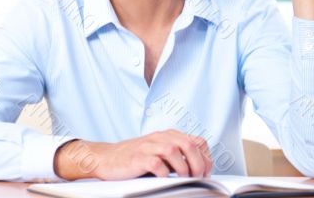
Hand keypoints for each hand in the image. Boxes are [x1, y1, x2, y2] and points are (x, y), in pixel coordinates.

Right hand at [54, 129, 212, 180]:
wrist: (107, 158)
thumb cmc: (136, 158)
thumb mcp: (160, 152)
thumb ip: (177, 156)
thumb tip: (199, 169)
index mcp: (169, 135)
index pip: (196, 140)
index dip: (205, 156)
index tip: (207, 171)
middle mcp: (160, 137)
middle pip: (188, 144)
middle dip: (198, 162)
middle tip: (198, 177)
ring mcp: (149, 146)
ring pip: (174, 150)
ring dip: (183, 167)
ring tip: (184, 179)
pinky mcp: (138, 157)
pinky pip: (156, 163)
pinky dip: (164, 172)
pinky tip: (164, 178)